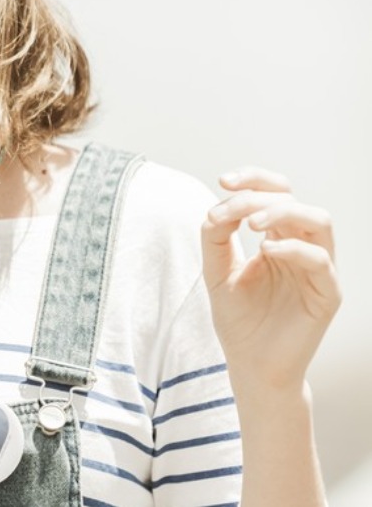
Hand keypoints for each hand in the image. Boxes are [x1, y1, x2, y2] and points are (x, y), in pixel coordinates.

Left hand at [201, 166, 340, 393]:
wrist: (250, 364)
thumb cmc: (238, 318)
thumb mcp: (216, 270)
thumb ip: (216, 237)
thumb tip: (219, 206)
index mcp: (277, 236)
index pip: (275, 191)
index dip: (253, 178)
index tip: (223, 181)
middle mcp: (300, 246)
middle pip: (293, 198)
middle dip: (258, 195)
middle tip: (231, 209)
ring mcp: (317, 269)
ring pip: (318, 219)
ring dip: (282, 212)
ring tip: (252, 224)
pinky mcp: (327, 293)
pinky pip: (321, 260)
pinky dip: (294, 248)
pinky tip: (266, 251)